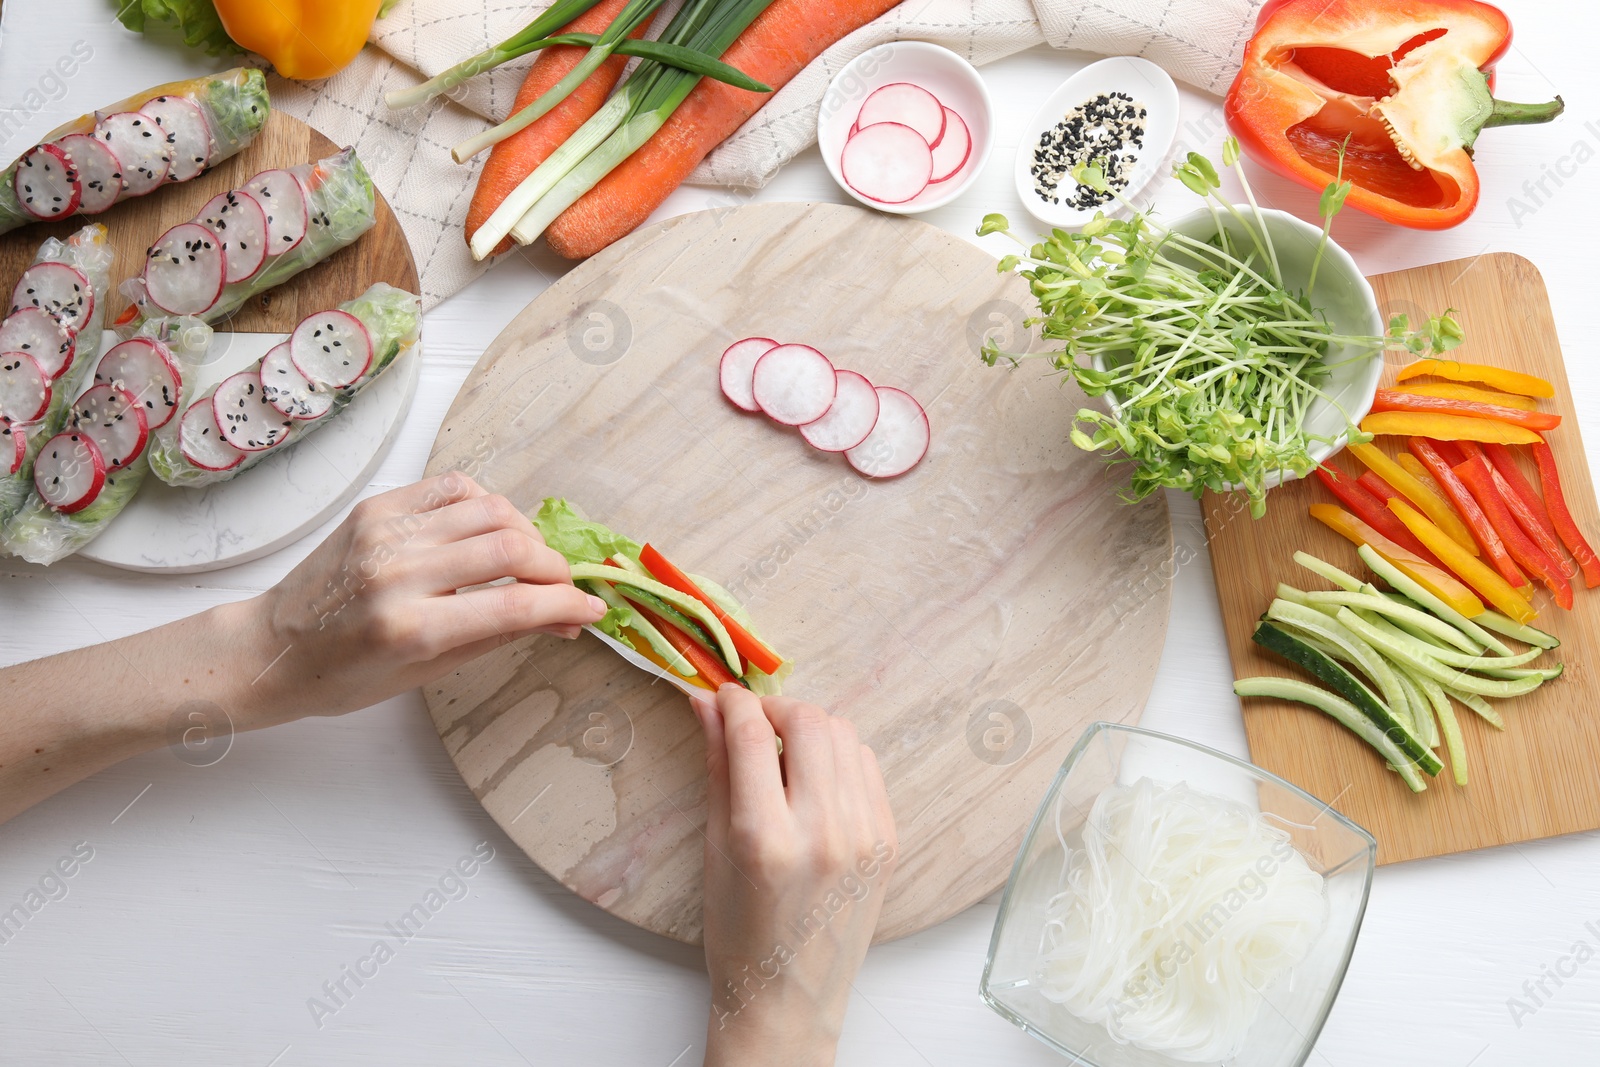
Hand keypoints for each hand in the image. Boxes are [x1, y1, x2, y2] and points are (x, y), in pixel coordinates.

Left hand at [236, 472, 604, 728]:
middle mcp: (399, 573)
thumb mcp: (427, 673)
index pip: (516, 606)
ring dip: (527, 535)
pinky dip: (487, 505)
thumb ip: (497, 637)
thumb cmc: (345, 676)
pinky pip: (454, 488)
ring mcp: (386, 533)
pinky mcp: (377, 508)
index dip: (567, 606)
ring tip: (530, 561)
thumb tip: (562, 619)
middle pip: (511, 547)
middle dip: (555, 569)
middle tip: (564, 588)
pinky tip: (490, 531)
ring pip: (490, 509)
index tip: (591, 611)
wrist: (272, 648)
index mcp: (412, 629)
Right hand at [695, 686, 897, 1066]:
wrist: (788, 996)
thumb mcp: (715, 847)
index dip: (734, 703)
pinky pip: (867, 768)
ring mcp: (865, 837)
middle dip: (776, 708)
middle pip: (809, 722)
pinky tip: (814, 779)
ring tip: (783, 752)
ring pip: (845, 736)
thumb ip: (719, 766)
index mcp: (766, 839)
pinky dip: (839, 758)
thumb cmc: (739, 933)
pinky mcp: (889, 841)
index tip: (723, 698)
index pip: (753, 735)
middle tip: (754, 723)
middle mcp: (823, 833)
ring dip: (810, 729)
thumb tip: (709, 705)